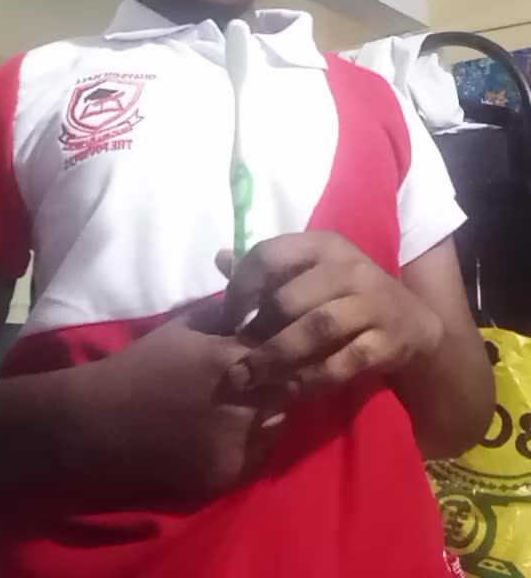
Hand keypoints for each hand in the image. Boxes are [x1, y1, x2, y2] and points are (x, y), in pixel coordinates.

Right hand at [76, 311, 287, 498]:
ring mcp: (235, 444)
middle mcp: (242, 402)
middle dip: (280, 384)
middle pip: (291, 392)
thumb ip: (226, 314)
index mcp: (233, 359)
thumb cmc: (143, 365)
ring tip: (244, 409)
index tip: (272, 354)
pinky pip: (258, 457)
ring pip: (278, 425)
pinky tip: (229, 434)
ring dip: (268, 415)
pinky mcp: (224, 475)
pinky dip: (252, 446)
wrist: (102, 420)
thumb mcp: (185, 326)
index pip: (287, 353)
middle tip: (260, 383)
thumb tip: (257, 305)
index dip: (282, 353)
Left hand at [217, 233, 442, 396]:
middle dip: (256, 330)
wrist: (414, 321)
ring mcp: (372, 302)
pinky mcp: (387, 340)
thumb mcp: (313, 272)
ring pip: (316, 329)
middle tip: (235, 354)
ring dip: (277, 357)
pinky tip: (289, 390)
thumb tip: (220, 258)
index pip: (270, 254)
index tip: (228, 317)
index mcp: (324, 245)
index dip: (242, 287)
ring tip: (250, 377)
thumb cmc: (348, 294)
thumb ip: (269, 268)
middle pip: (289, 297)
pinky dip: (312, 378)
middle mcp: (349, 267)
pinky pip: (343, 363)